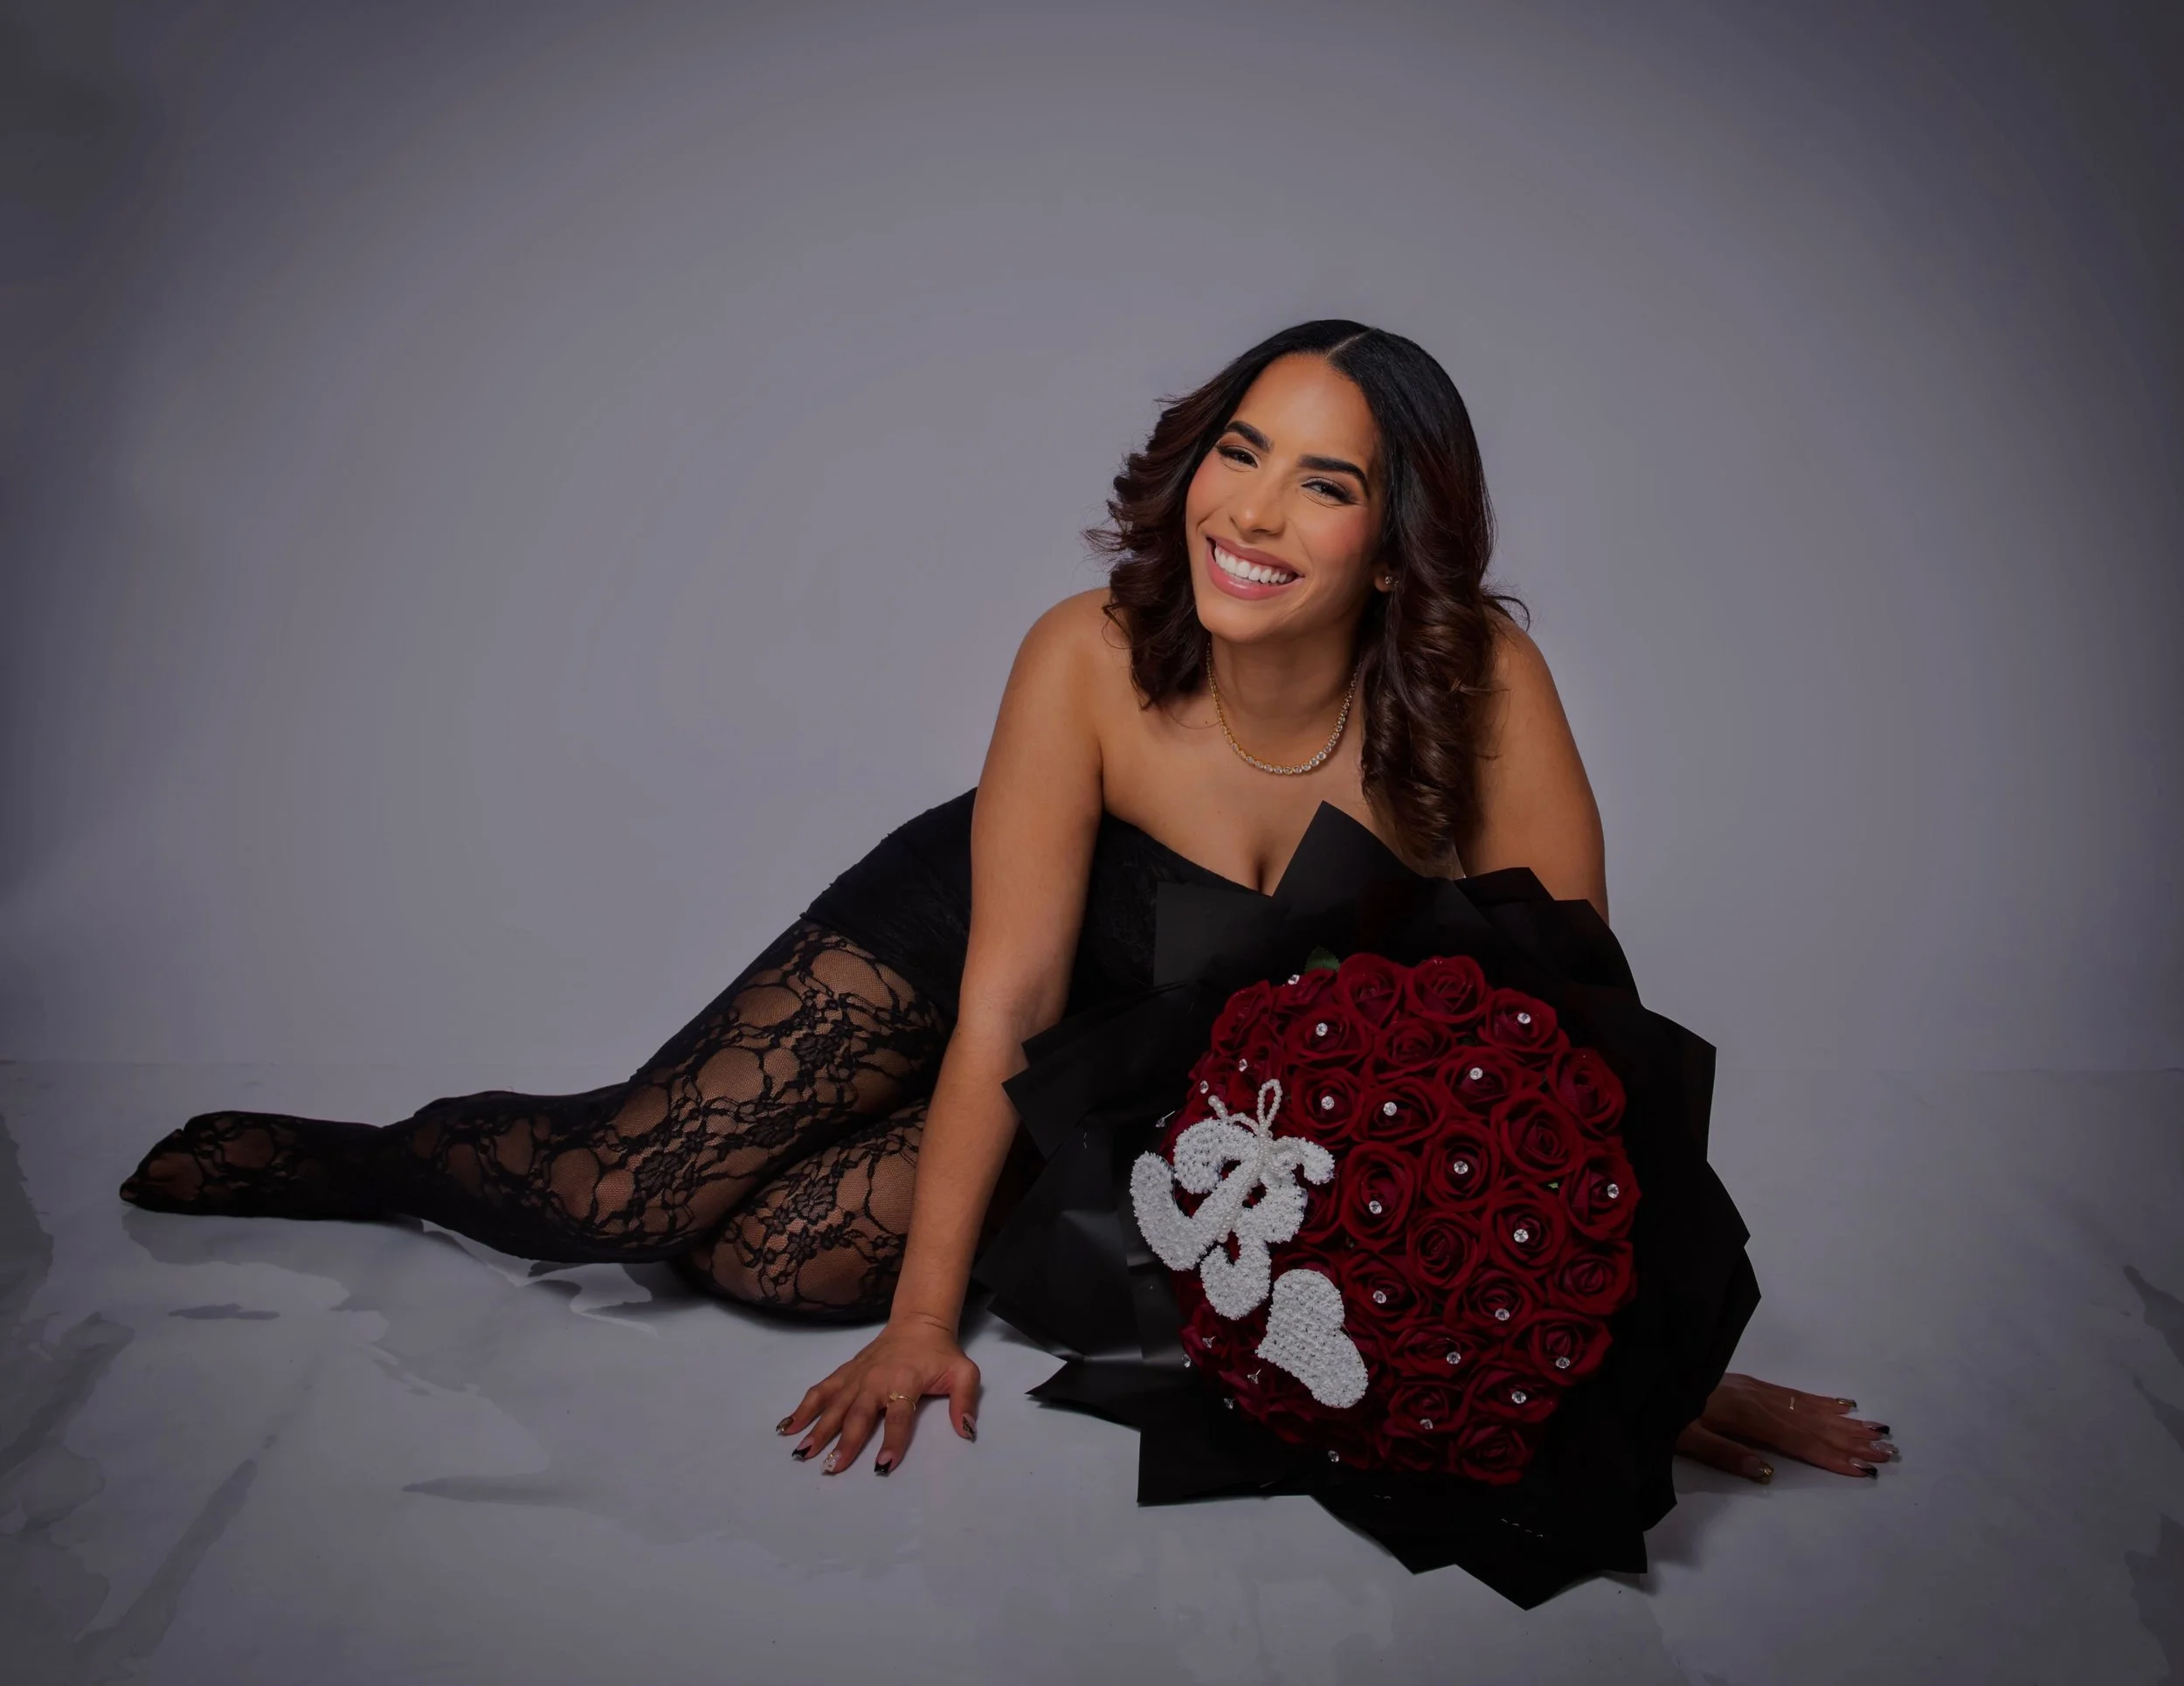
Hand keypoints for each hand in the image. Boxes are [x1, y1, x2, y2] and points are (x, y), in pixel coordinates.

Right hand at [776, 1312, 979, 1475]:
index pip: (899, 1417)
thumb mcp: (964, 1373)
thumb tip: (966, 1431)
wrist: (918, 1323)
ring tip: (802, 1453)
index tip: (882, 1467)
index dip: (892, 1441)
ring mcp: (856, 1377)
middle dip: (844, 1443)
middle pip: (857, 1415)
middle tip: (830, 1469)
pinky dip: (803, 1408)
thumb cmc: (941, 1354)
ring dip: (817, 1430)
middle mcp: (875, 1380)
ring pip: (833, 1406)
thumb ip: (966, 1401)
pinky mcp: (845, 1374)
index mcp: (904, 1382)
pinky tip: (788, 1427)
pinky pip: (821, 1391)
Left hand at [1675, 1372, 1897, 1481]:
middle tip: (1887, 1451)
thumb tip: (1767, 1473)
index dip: (1831, 1456)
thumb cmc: (1663, 1411)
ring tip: (1877, 1431)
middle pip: (1812, 1424)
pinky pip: (1794, 1393)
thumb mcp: (1685, 1438)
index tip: (1863, 1469)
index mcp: (1746, 1417)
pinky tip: (1841, 1405)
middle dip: (1851, 1440)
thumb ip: (1725, 1454)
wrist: (1650, 1373)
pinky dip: (1821, 1401)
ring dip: (1844, 1422)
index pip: (1798, 1442)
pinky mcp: (1751, 1383)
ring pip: (1809, 1408)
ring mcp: (1757, 1389)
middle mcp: (1759, 1400)